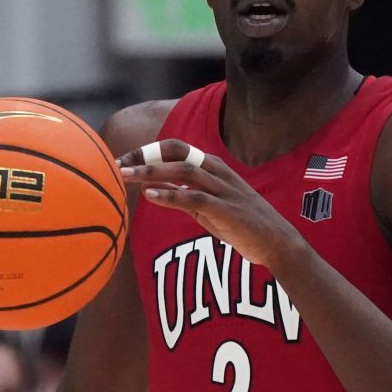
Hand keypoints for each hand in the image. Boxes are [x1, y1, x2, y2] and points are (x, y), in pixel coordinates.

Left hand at [119, 139, 302, 269]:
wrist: (276, 242)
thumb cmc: (241, 224)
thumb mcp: (208, 206)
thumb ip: (184, 195)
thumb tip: (153, 189)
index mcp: (213, 166)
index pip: (175, 149)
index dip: (147, 151)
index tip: (122, 160)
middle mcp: (218, 172)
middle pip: (175, 154)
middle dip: (144, 156)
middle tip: (115, 164)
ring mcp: (224, 189)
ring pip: (183, 172)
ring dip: (151, 172)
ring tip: (125, 175)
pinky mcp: (227, 209)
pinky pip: (194, 198)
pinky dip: (171, 195)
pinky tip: (150, 196)